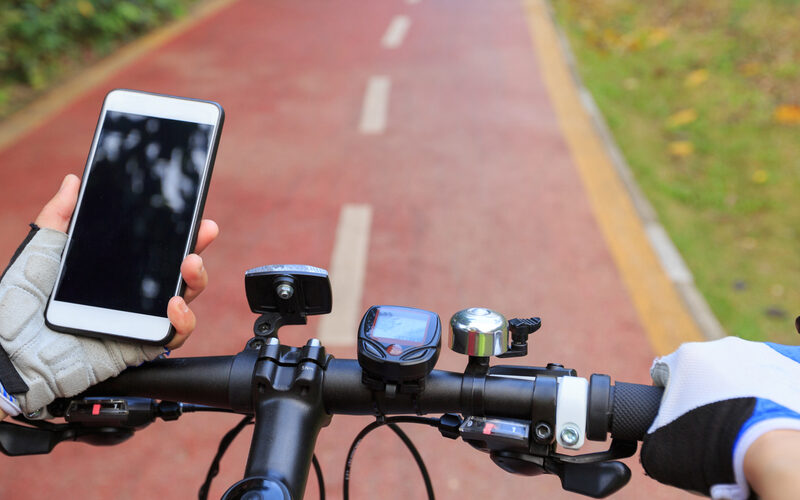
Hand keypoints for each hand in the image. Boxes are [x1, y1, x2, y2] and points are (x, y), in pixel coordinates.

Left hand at [0, 174, 218, 417]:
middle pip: (179, 268)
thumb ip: (59, 215)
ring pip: (186, 297)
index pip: (157, 245)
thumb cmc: (20, 302)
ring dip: (196, 278)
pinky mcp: (142, 344)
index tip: (193, 213)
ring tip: (189, 265)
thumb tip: (74, 181)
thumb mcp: (42, 249)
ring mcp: (141, 317)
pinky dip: (184, 320)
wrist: (11, 347)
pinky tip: (174, 304)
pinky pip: (176, 334)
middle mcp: (135, 291)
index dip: (179, 229)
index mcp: (118, 267)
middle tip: (203, 230)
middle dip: (197, 246)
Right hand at [640, 337, 799, 498]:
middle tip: (713, 427)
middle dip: (706, 394)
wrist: (772, 454)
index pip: (665, 373)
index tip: (676, 420)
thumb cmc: (713, 449)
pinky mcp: (794, 364)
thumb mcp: (660, 449)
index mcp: (686, 357)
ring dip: (742, 391)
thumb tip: (658, 439)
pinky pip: (781, 369)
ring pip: (743, 370)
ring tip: (748, 425)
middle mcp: (723, 346)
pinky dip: (777, 385)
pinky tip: (775, 407)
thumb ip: (652, 434)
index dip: (666, 398)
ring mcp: (762, 353)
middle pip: (706, 370)